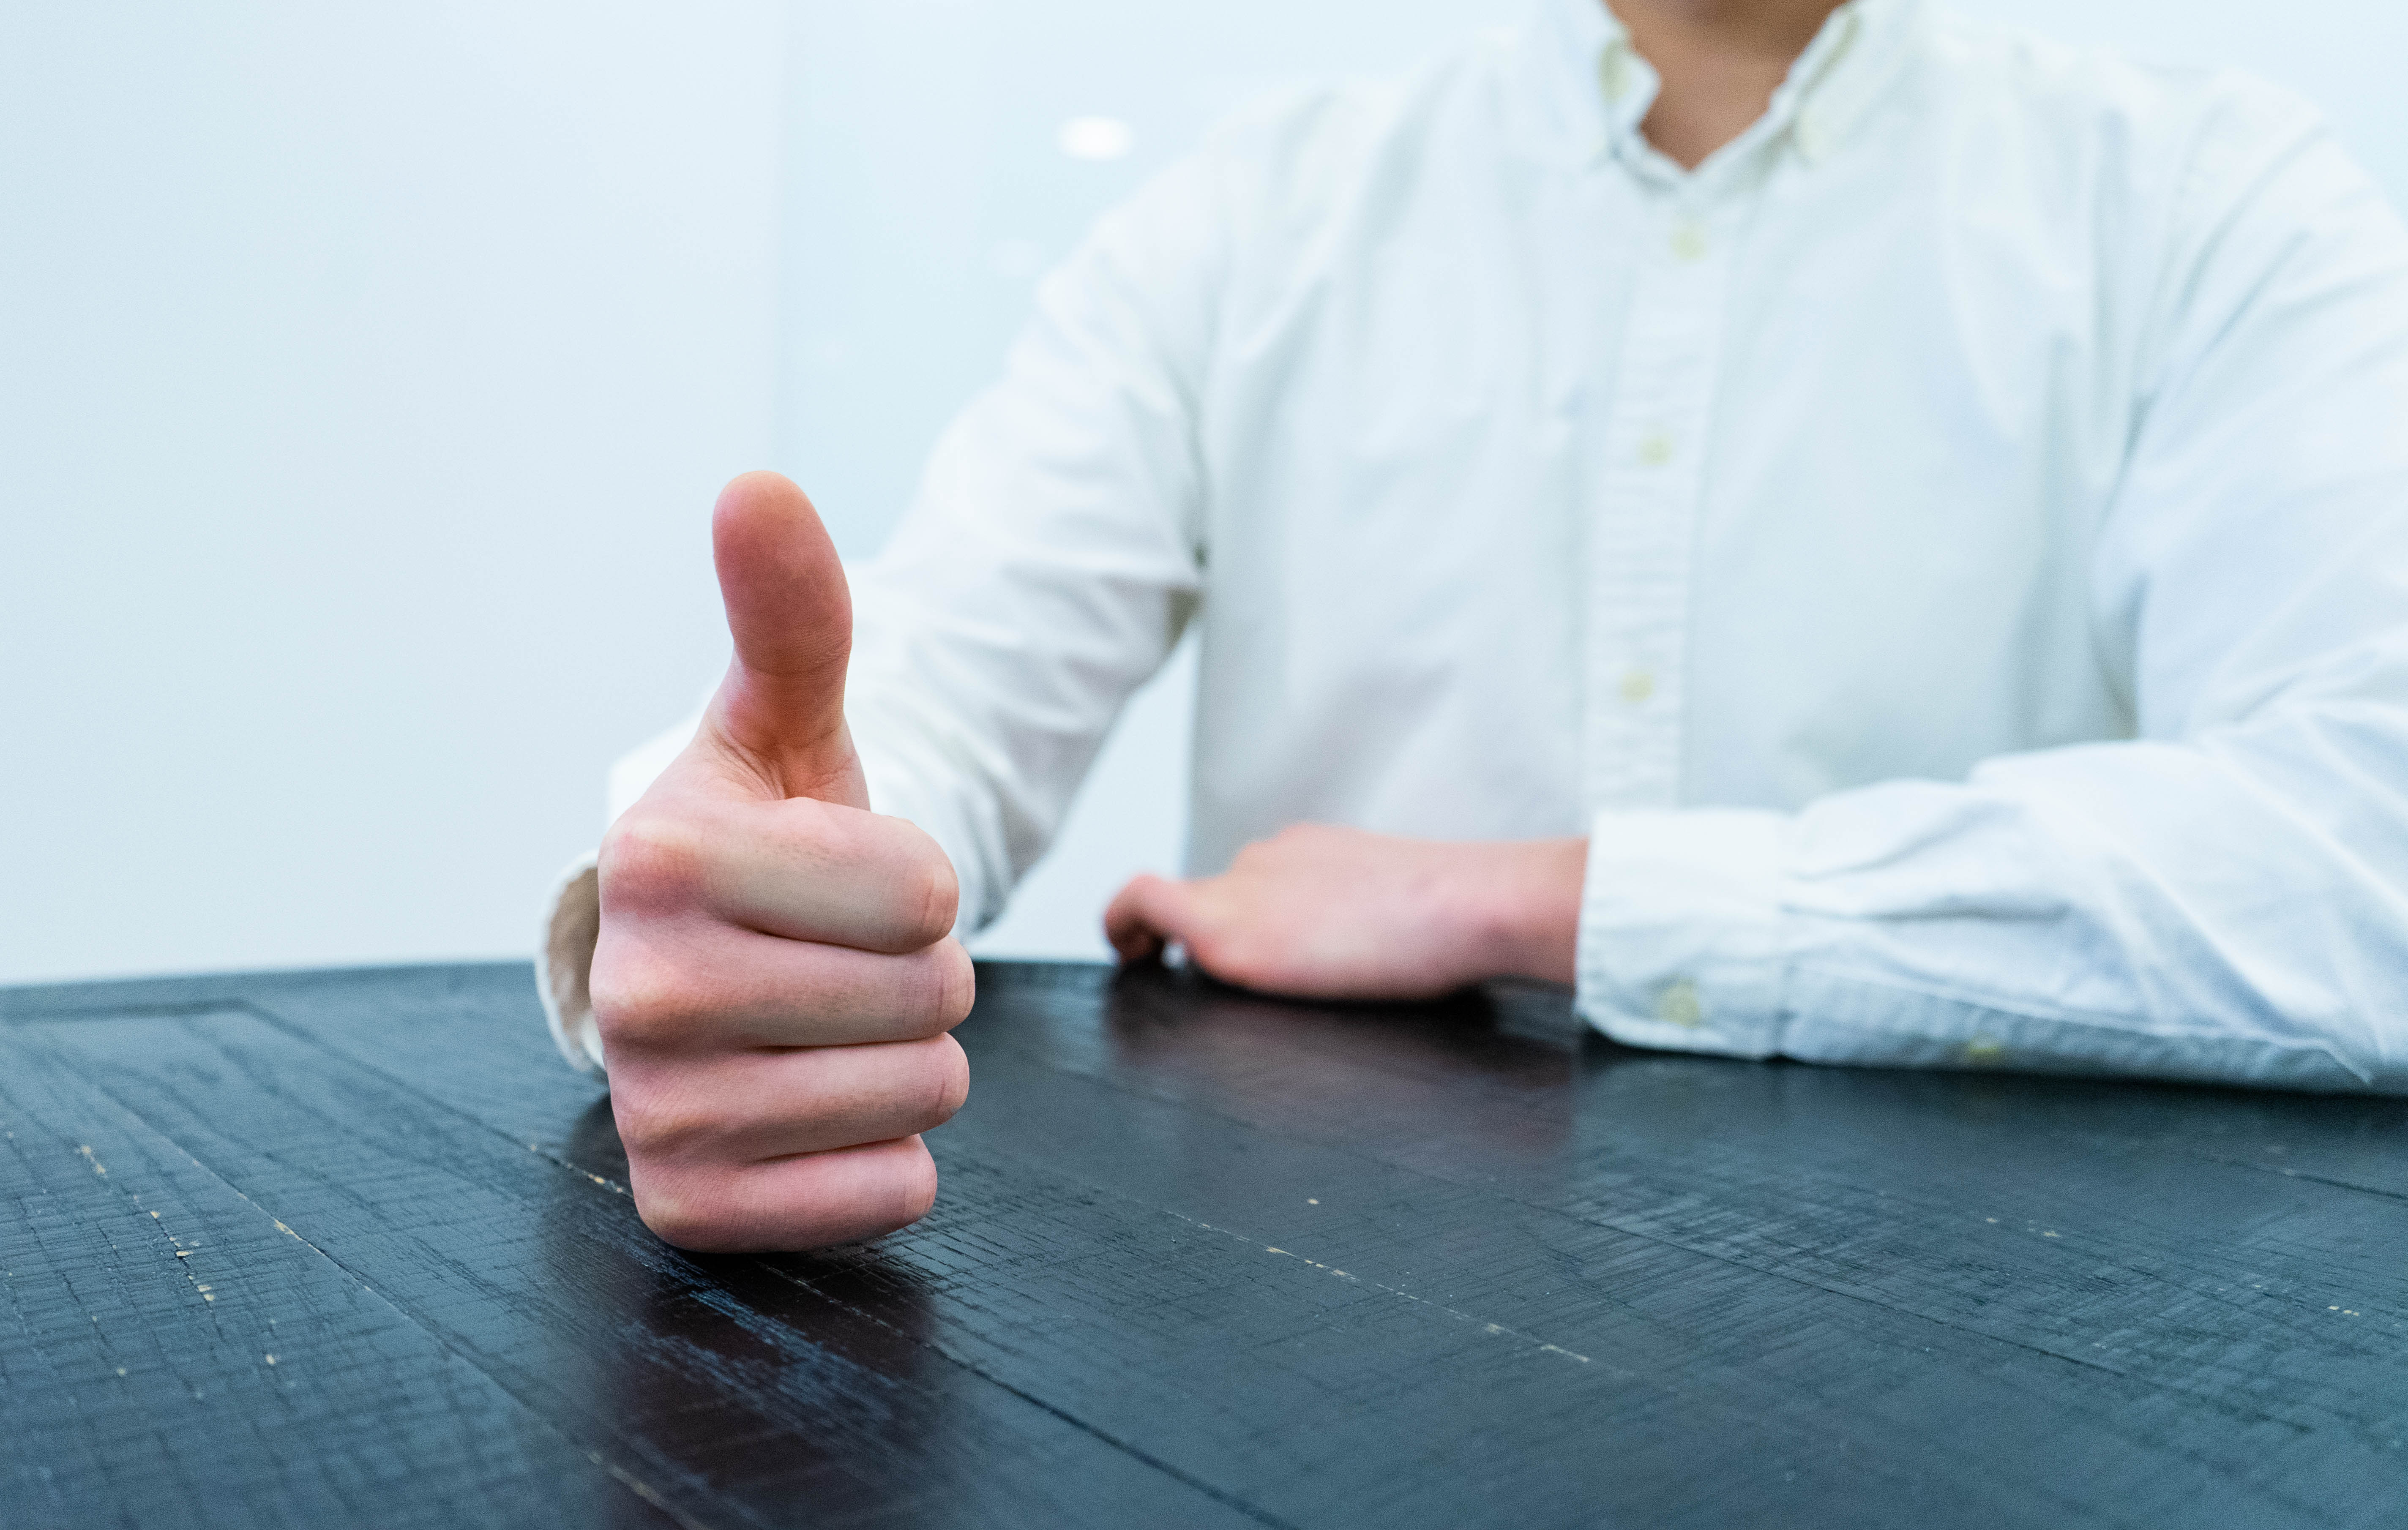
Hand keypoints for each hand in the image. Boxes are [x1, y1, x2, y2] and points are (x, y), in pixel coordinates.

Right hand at [589, 472, 971, 1251]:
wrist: (699, 976)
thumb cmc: (764, 845)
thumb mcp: (782, 724)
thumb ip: (790, 614)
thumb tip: (758, 485)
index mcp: (660, 858)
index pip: (923, 889)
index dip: (920, 881)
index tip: (849, 879)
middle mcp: (641, 994)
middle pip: (931, 996)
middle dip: (923, 972)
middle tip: (846, 956)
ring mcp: (659, 1113)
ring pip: (922, 1095)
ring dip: (912, 1059)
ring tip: (834, 1022)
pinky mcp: (694, 1207)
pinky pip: (889, 1193)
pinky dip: (888, 1156)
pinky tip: (820, 1105)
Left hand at [1103, 824, 1586, 1000]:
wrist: (1469, 904)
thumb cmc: (1457, 918)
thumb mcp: (1401, 907)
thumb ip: (1364, 918)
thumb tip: (1373, 956)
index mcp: (1314, 853)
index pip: (1255, 880)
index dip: (1230, 908)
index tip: (1222, 940)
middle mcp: (1270, 859)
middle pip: (1214, 897)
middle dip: (1199, 936)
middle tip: (1185, 974)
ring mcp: (1246, 887)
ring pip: (1186, 910)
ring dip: (1173, 941)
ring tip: (1154, 968)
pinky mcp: (1227, 931)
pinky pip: (1142, 904)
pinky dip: (1123, 924)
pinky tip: (1128, 958)